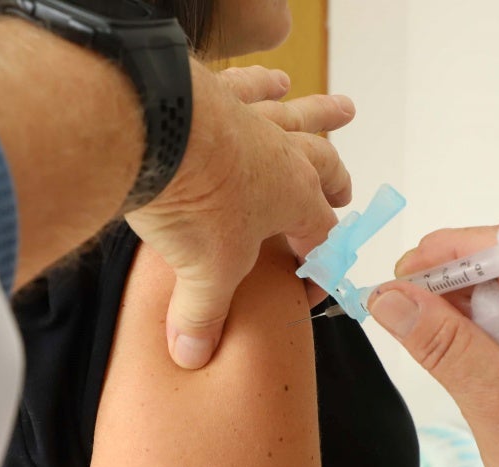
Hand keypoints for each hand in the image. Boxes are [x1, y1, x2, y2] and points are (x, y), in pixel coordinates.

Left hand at [129, 62, 354, 368]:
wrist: (154, 129)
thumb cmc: (193, 199)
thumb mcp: (203, 273)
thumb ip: (202, 316)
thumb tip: (193, 356)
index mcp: (294, 199)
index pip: (321, 236)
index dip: (321, 263)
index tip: (311, 287)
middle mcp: (283, 155)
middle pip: (324, 168)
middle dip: (336, 182)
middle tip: (344, 192)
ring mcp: (252, 119)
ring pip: (300, 115)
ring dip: (322, 115)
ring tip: (342, 110)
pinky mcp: (217, 91)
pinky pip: (251, 83)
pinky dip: (264, 81)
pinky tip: (273, 77)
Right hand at [369, 226, 498, 466]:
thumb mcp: (497, 406)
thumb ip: (443, 344)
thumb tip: (392, 299)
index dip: (452, 253)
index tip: (403, 271)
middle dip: (452, 280)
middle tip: (401, 302)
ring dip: (463, 307)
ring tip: (423, 332)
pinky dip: (481, 329)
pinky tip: (455, 351)